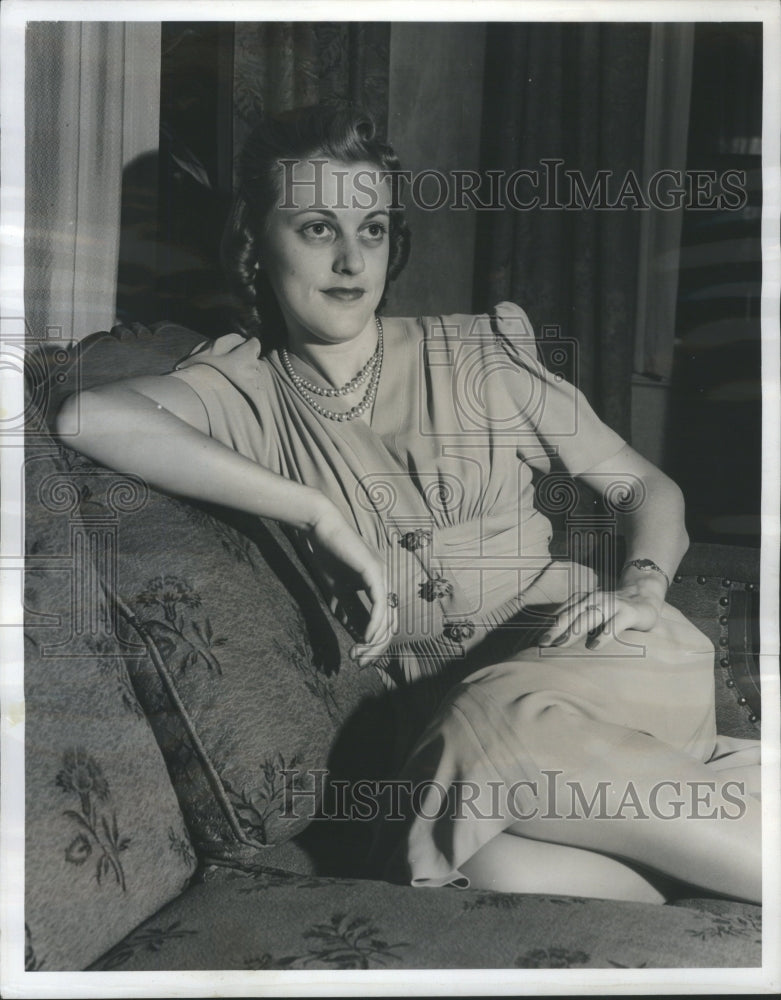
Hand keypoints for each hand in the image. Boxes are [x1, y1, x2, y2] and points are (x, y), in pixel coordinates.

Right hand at [308, 501, 395, 665]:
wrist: (320, 529)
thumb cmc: (328, 555)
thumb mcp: (339, 591)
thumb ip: (350, 610)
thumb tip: (357, 635)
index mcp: (379, 586)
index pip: (384, 622)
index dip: (374, 644)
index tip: (357, 659)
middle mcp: (386, 582)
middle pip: (390, 625)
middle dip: (376, 649)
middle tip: (359, 662)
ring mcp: (383, 576)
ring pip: (387, 618)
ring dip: (374, 641)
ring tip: (358, 654)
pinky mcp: (375, 572)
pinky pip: (380, 605)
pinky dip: (374, 624)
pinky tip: (365, 638)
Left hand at [538, 581, 662, 651]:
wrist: (644, 596)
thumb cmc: (613, 610)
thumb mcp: (593, 612)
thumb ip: (578, 622)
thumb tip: (555, 641)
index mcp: (583, 600)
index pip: (563, 613)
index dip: (550, 626)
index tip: (538, 641)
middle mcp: (594, 600)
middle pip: (572, 615)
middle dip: (556, 629)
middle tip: (543, 643)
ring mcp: (611, 604)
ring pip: (589, 618)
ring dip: (574, 631)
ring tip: (561, 645)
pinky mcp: (628, 613)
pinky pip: (614, 625)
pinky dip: (603, 635)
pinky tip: (594, 646)